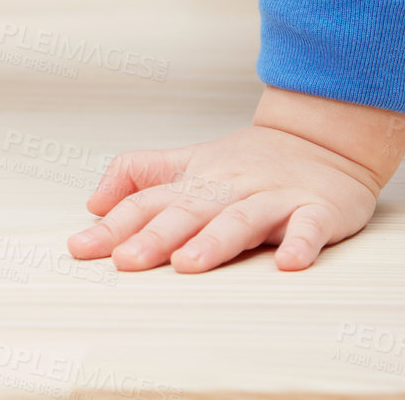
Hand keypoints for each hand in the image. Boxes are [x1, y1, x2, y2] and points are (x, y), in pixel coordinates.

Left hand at [67, 121, 385, 274]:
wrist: (323, 139)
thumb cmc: (250, 162)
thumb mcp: (190, 163)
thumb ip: (141, 176)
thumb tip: (93, 203)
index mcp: (198, 180)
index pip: (150, 200)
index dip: (115, 224)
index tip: (81, 247)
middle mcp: (231, 187)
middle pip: (189, 211)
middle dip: (156, 237)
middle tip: (126, 261)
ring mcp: (274, 198)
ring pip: (242, 219)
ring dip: (215, 241)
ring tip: (188, 264)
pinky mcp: (318, 209)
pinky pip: (310, 227)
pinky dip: (301, 243)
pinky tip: (289, 263)